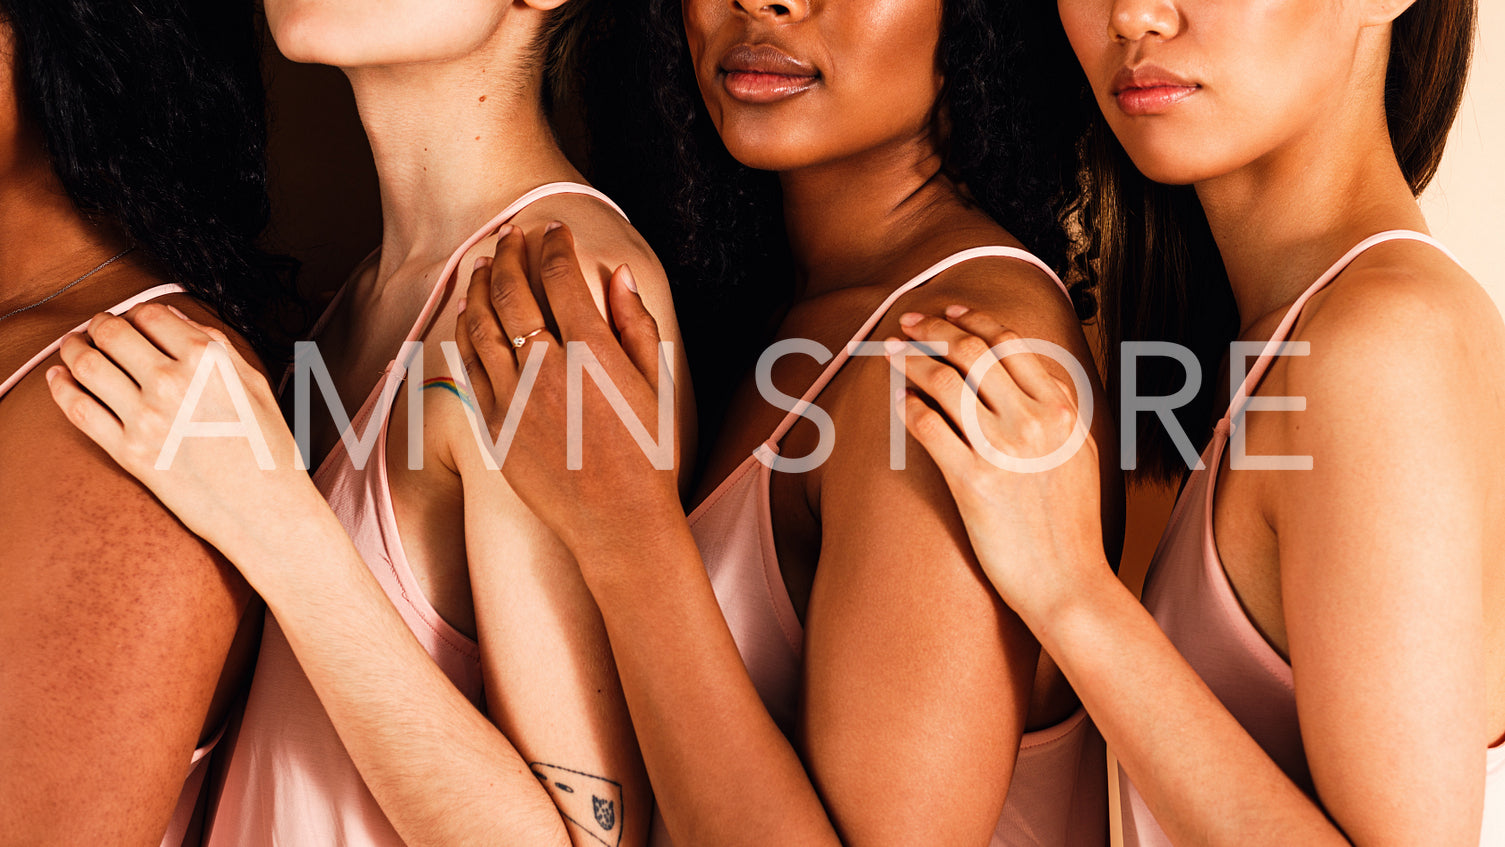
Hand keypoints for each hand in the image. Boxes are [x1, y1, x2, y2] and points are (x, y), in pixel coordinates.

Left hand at [46, 303, 321, 575]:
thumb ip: (216, 345)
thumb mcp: (255, 385)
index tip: (133, 319)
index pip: (151, 316)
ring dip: (73, 348)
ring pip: (88, 365)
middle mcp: (173, 383)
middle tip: (97, 328)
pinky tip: (58, 377)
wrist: (265, 510)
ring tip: (72, 346)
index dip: (136, 312)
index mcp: (207, 361)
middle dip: (99, 325)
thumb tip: (175, 317)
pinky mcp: (129, 452)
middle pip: (113, 333)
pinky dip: (60, 387)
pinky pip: (79, 410)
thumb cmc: (268, 450)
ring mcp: (146, 419)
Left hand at [453, 223, 682, 562]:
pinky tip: (469, 315)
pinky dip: (467, 334)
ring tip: (483, 263)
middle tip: (509, 233)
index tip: (553, 229)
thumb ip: (635, 324)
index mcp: (592, 353)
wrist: (618, 523)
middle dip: (510, 254)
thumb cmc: (648, 456)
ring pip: (483, 325)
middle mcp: (547, 369)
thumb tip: (617, 275)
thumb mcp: (655, 385)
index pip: (562, 277)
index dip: (554, 245)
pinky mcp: (495, 426)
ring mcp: (515, 398)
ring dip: (481, 286)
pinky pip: (471, 368)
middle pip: (515, 292)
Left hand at [888, 306, 1111, 625]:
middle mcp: (1034, 421)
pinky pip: (929, 428)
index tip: (949, 311)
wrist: (1067, 581)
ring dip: (911, 360)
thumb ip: (1058, 411)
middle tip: (908, 323)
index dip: (974, 320)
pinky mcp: (972, 481)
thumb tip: (1033, 374)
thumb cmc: (1070, 523)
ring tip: (891, 353)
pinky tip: (898, 402)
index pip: (1011, 344)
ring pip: (945, 382)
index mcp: (1062, 409)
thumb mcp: (1079, 454)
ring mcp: (1003, 449)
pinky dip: (908, 407)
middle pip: (973, 352)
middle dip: (934, 329)